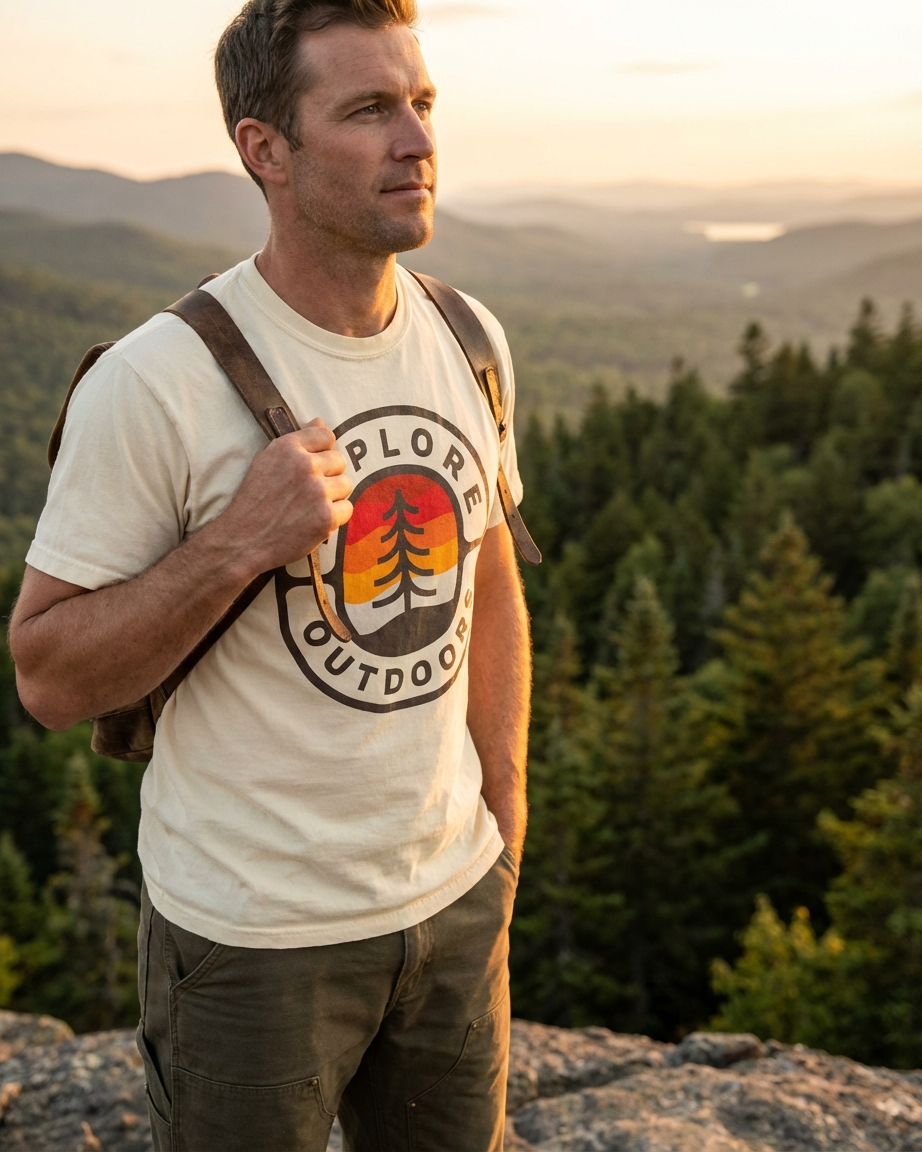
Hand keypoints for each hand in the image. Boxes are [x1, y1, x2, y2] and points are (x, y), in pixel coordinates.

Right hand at [215, 417, 352, 577]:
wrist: (243, 540)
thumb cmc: (254, 501)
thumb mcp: (267, 460)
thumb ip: (297, 441)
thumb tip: (321, 421)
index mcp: (287, 448)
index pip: (325, 435)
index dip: (323, 451)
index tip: (314, 464)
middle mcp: (304, 466)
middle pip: (340, 460)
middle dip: (329, 475)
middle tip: (309, 491)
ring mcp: (317, 492)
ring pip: (346, 485)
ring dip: (333, 495)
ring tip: (311, 506)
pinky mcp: (326, 518)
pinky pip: (347, 509)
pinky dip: (335, 516)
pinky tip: (314, 520)